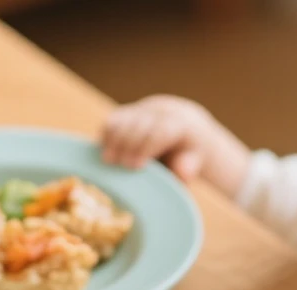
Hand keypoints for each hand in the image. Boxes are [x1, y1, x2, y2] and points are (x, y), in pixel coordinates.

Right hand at [99, 95, 250, 195]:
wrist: (180, 125)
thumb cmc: (185, 153)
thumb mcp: (192, 162)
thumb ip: (189, 168)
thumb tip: (183, 171)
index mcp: (181, 123)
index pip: (161, 131)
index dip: (146, 147)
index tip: (135, 166)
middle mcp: (160, 112)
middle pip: (139, 125)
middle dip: (127, 144)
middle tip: (119, 165)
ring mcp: (143, 110)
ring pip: (123, 121)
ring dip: (113, 140)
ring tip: (108, 160)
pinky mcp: (127, 112)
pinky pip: (112, 121)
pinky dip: (106, 136)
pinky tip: (104, 151)